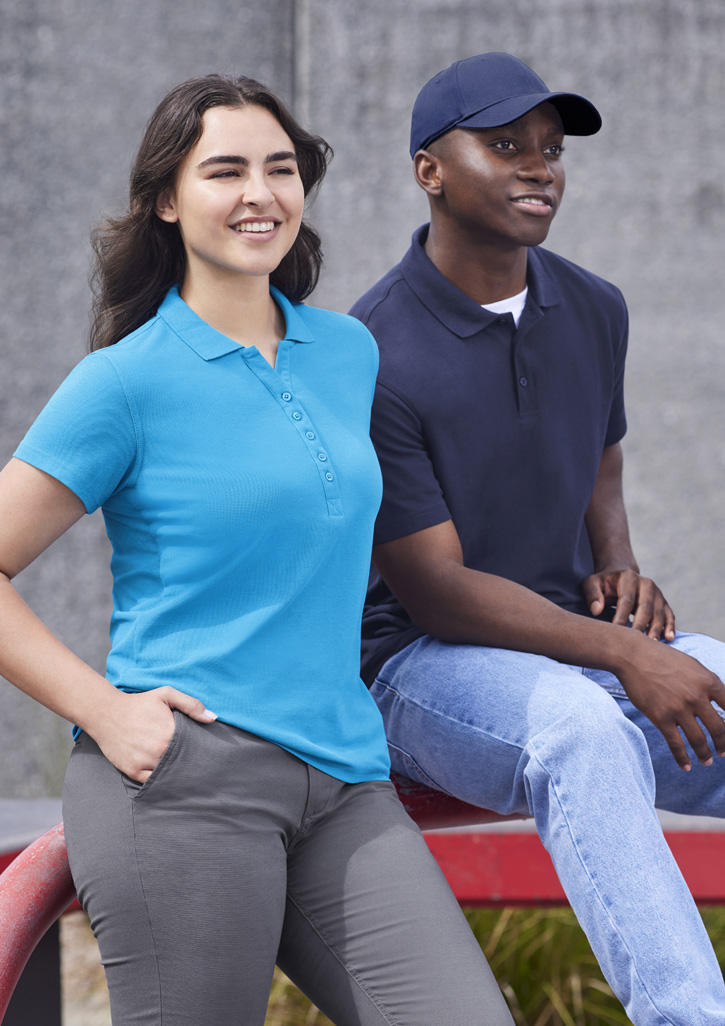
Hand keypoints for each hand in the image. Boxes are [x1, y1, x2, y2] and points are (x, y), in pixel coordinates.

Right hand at [85, 686, 216, 782]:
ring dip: (176, 773)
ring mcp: (145, 762)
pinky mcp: (133, 771)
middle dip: (190, 763)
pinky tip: (166, 777)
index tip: (204, 753)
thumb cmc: (139, 703)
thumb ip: (191, 705)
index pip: (193, 747)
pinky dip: (160, 781)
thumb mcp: (166, 695)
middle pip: (182, 763)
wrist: (106, 713)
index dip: (199, 750)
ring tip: (184, 772)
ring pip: (168, 774)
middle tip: (197, 765)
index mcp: (170, 732)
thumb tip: (213, 718)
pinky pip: (152, 782)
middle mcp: (159, 750)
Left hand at [581, 567, 674, 640]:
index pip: (626, 599)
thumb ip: (592, 594)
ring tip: (653, 644)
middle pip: (645, 607)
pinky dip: (670, 626)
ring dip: (656, 629)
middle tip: (636, 642)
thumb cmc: (603, 584)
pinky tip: (669, 638)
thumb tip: (596, 610)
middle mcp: (646, 584)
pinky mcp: (663, 603)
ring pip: (658, 613)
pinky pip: (669, 615)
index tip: (617, 630)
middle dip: (641, 625)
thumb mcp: (592, 583)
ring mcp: (657, 593)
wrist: (620, 577)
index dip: (622, 615)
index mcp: (628, 578)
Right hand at [618, 637, 724, 770]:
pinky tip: (686, 766)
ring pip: (699, 740)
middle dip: (724, 745)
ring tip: (707, 761)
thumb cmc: (663, 658)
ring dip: (705, 755)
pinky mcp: (661, 717)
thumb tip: (721, 701)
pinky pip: (676, 744)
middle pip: (719, 729)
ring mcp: (679, 708)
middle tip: (724, 752)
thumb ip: (708, 683)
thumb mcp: (693, 665)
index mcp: (708, 682)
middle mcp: (697, 696)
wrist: (633, 656)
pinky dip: (682, 758)